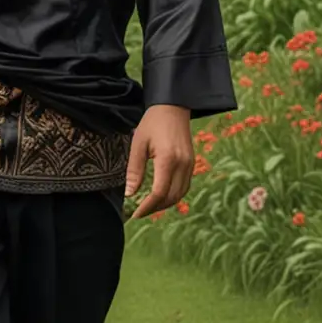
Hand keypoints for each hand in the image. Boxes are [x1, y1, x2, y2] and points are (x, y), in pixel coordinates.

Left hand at [124, 104, 193, 219]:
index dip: (147, 206)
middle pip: (172, 197)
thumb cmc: (152, 123)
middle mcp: (183, 164)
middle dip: (155, 209)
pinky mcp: (191, 164)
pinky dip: (173, 196)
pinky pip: (184, 186)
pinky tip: (161, 196)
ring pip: (180, 194)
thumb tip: (130, 194)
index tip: (135, 214)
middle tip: (139, 213)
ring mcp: (190, 164)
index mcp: (168, 159)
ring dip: (165, 204)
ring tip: (148, 208)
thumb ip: (134, 170)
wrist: (173, 108)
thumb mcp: (138, 144)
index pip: (159, 192)